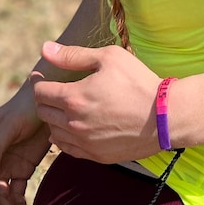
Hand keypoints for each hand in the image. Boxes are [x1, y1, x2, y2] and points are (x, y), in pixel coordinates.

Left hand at [33, 41, 161, 163]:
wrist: (165, 117)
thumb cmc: (138, 82)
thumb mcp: (109, 58)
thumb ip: (73, 55)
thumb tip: (45, 49)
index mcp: (74, 98)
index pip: (40, 92)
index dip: (39, 82)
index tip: (43, 76)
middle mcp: (74, 123)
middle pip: (43, 112)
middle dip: (46, 99)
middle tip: (56, 90)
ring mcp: (84, 143)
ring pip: (52, 133)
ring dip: (55, 119)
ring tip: (67, 108)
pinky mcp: (96, 156)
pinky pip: (67, 149)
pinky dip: (65, 137)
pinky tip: (76, 126)